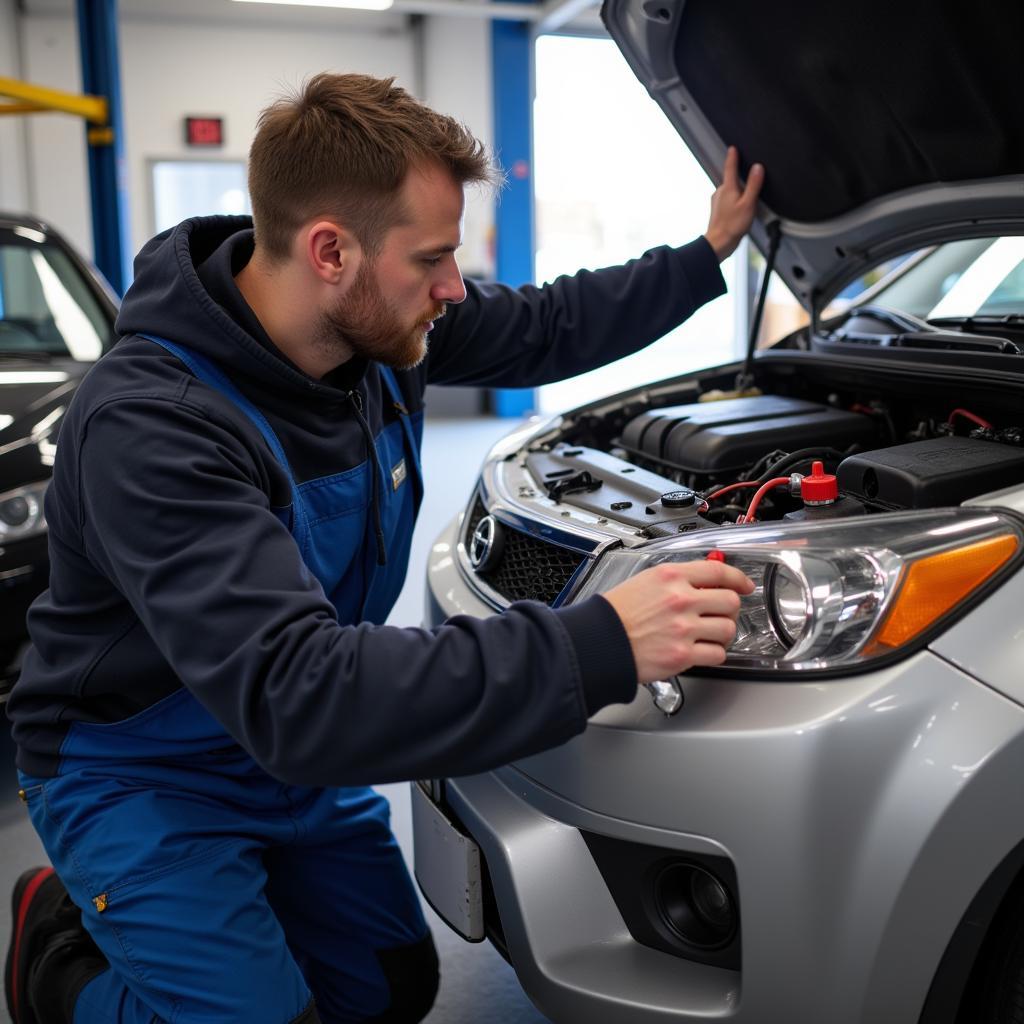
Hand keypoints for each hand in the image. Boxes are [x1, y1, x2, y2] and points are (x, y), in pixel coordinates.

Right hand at [602, 560, 754, 683]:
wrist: (598, 641)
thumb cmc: (615, 613)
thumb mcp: (645, 581)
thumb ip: (676, 581)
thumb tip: (702, 583)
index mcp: (671, 577)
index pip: (718, 572)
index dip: (738, 578)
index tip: (744, 585)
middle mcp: (681, 600)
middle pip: (730, 601)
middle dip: (730, 609)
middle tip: (722, 614)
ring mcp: (684, 628)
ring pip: (728, 629)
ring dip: (723, 633)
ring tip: (709, 634)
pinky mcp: (683, 655)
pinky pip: (717, 654)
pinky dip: (714, 653)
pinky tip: (702, 650)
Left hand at [703, 145, 764, 261]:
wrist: (719, 243)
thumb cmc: (733, 226)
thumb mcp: (748, 204)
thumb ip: (753, 184)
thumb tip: (757, 167)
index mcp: (727, 188)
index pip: (730, 167)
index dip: (733, 156)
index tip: (733, 147)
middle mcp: (720, 192)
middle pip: (733, 180)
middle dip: (742, 183)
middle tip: (750, 195)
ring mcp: (717, 201)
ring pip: (731, 191)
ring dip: (739, 195)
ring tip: (746, 208)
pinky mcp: (717, 209)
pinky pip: (729, 201)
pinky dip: (735, 203)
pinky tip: (740, 213)